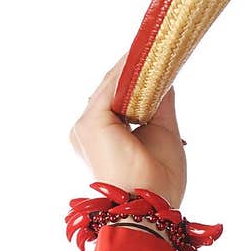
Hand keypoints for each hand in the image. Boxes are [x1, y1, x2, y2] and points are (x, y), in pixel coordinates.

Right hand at [69, 53, 186, 210]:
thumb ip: (162, 104)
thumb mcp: (165, 134)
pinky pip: (111, 87)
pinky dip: (127, 71)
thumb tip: (166, 77)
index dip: (134, 78)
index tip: (153, 57)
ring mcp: (85, 127)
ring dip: (131, 66)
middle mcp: (87, 131)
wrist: (150, 206)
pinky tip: (142, 55)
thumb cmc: (158, 183)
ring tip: (153, 44)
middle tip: (155, 44)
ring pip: (110, 86)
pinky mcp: (91, 123)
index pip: (117, 99)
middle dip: (133, 69)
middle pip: (111, 90)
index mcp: (102, 138)